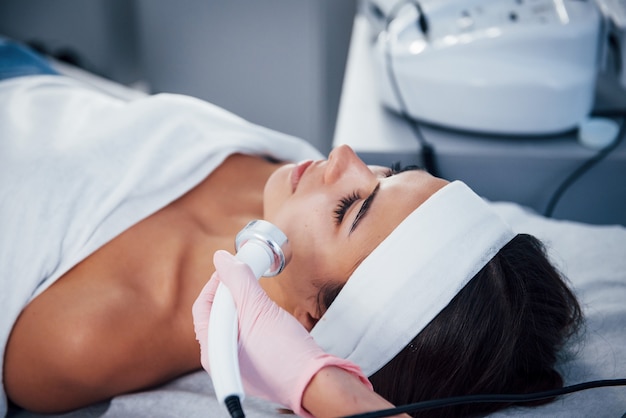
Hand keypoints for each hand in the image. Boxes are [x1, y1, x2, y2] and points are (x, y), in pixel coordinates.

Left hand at [192, 250, 371, 415]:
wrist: (315, 379)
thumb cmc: (286, 354)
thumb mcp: (259, 308)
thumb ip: (239, 280)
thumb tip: (222, 259)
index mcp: (212, 351)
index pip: (203, 306)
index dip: (216, 282)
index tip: (233, 267)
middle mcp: (221, 360)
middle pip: (216, 314)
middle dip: (231, 292)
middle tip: (246, 277)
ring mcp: (238, 363)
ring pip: (233, 323)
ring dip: (244, 303)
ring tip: (257, 293)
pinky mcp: (256, 363)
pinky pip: (246, 334)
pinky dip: (253, 318)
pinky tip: (265, 312)